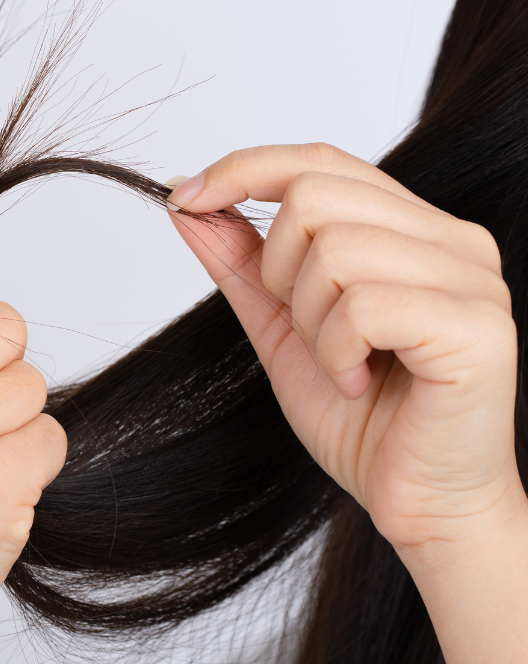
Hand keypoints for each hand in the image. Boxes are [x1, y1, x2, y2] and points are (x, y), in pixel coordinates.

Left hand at [168, 143, 527, 662]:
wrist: (416, 503)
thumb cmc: (362, 418)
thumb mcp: (280, 326)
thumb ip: (240, 261)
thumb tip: (187, 200)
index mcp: (411, 228)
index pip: (318, 161)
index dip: (242, 169)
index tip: (184, 199)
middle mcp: (451, 239)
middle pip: (313, 195)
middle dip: (276, 270)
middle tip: (306, 330)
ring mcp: (473, 278)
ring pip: (334, 250)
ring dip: (310, 321)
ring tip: (343, 364)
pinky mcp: (478, 327)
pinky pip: (363, 305)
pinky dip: (337, 352)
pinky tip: (361, 382)